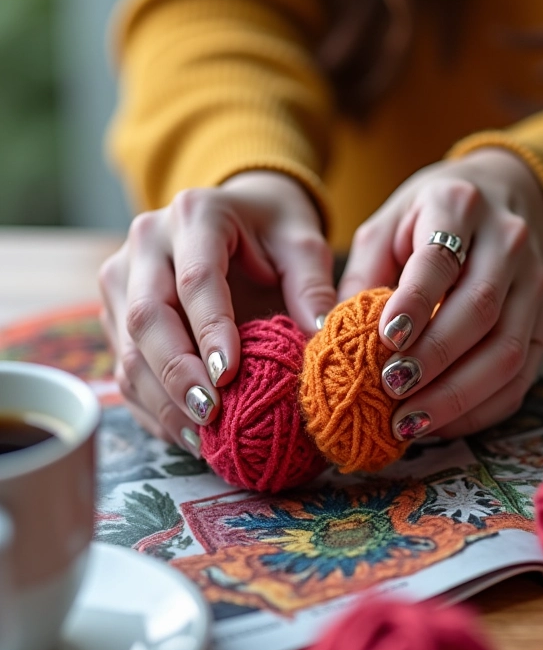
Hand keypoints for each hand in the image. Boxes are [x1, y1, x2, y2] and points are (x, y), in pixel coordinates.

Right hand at [99, 171, 335, 452]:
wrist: (238, 213)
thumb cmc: (274, 230)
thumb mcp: (303, 246)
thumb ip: (313, 287)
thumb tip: (320, 342)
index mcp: (196, 216)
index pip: (196, 279)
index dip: (210, 330)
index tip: (230, 375)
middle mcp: (147, 242)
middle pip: (147, 315)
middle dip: (177, 372)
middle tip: (212, 414)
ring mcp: (123, 277)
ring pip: (127, 347)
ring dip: (162, 399)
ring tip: (202, 436)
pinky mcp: (116, 310)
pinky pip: (122, 365)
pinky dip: (152, 406)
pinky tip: (185, 433)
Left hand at [338, 148, 542, 439]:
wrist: (508, 196)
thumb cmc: (431, 216)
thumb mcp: (387, 225)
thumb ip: (363, 275)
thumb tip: (332, 339)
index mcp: (460, 205)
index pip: (441, 259)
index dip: (415, 302)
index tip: (387, 339)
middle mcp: (509, 241)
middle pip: (480, 309)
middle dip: (434, 358)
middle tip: (391, 391)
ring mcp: (537, 283)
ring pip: (508, 349)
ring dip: (458, 395)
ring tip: (409, 421)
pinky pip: (523, 375)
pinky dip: (482, 408)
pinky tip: (442, 423)